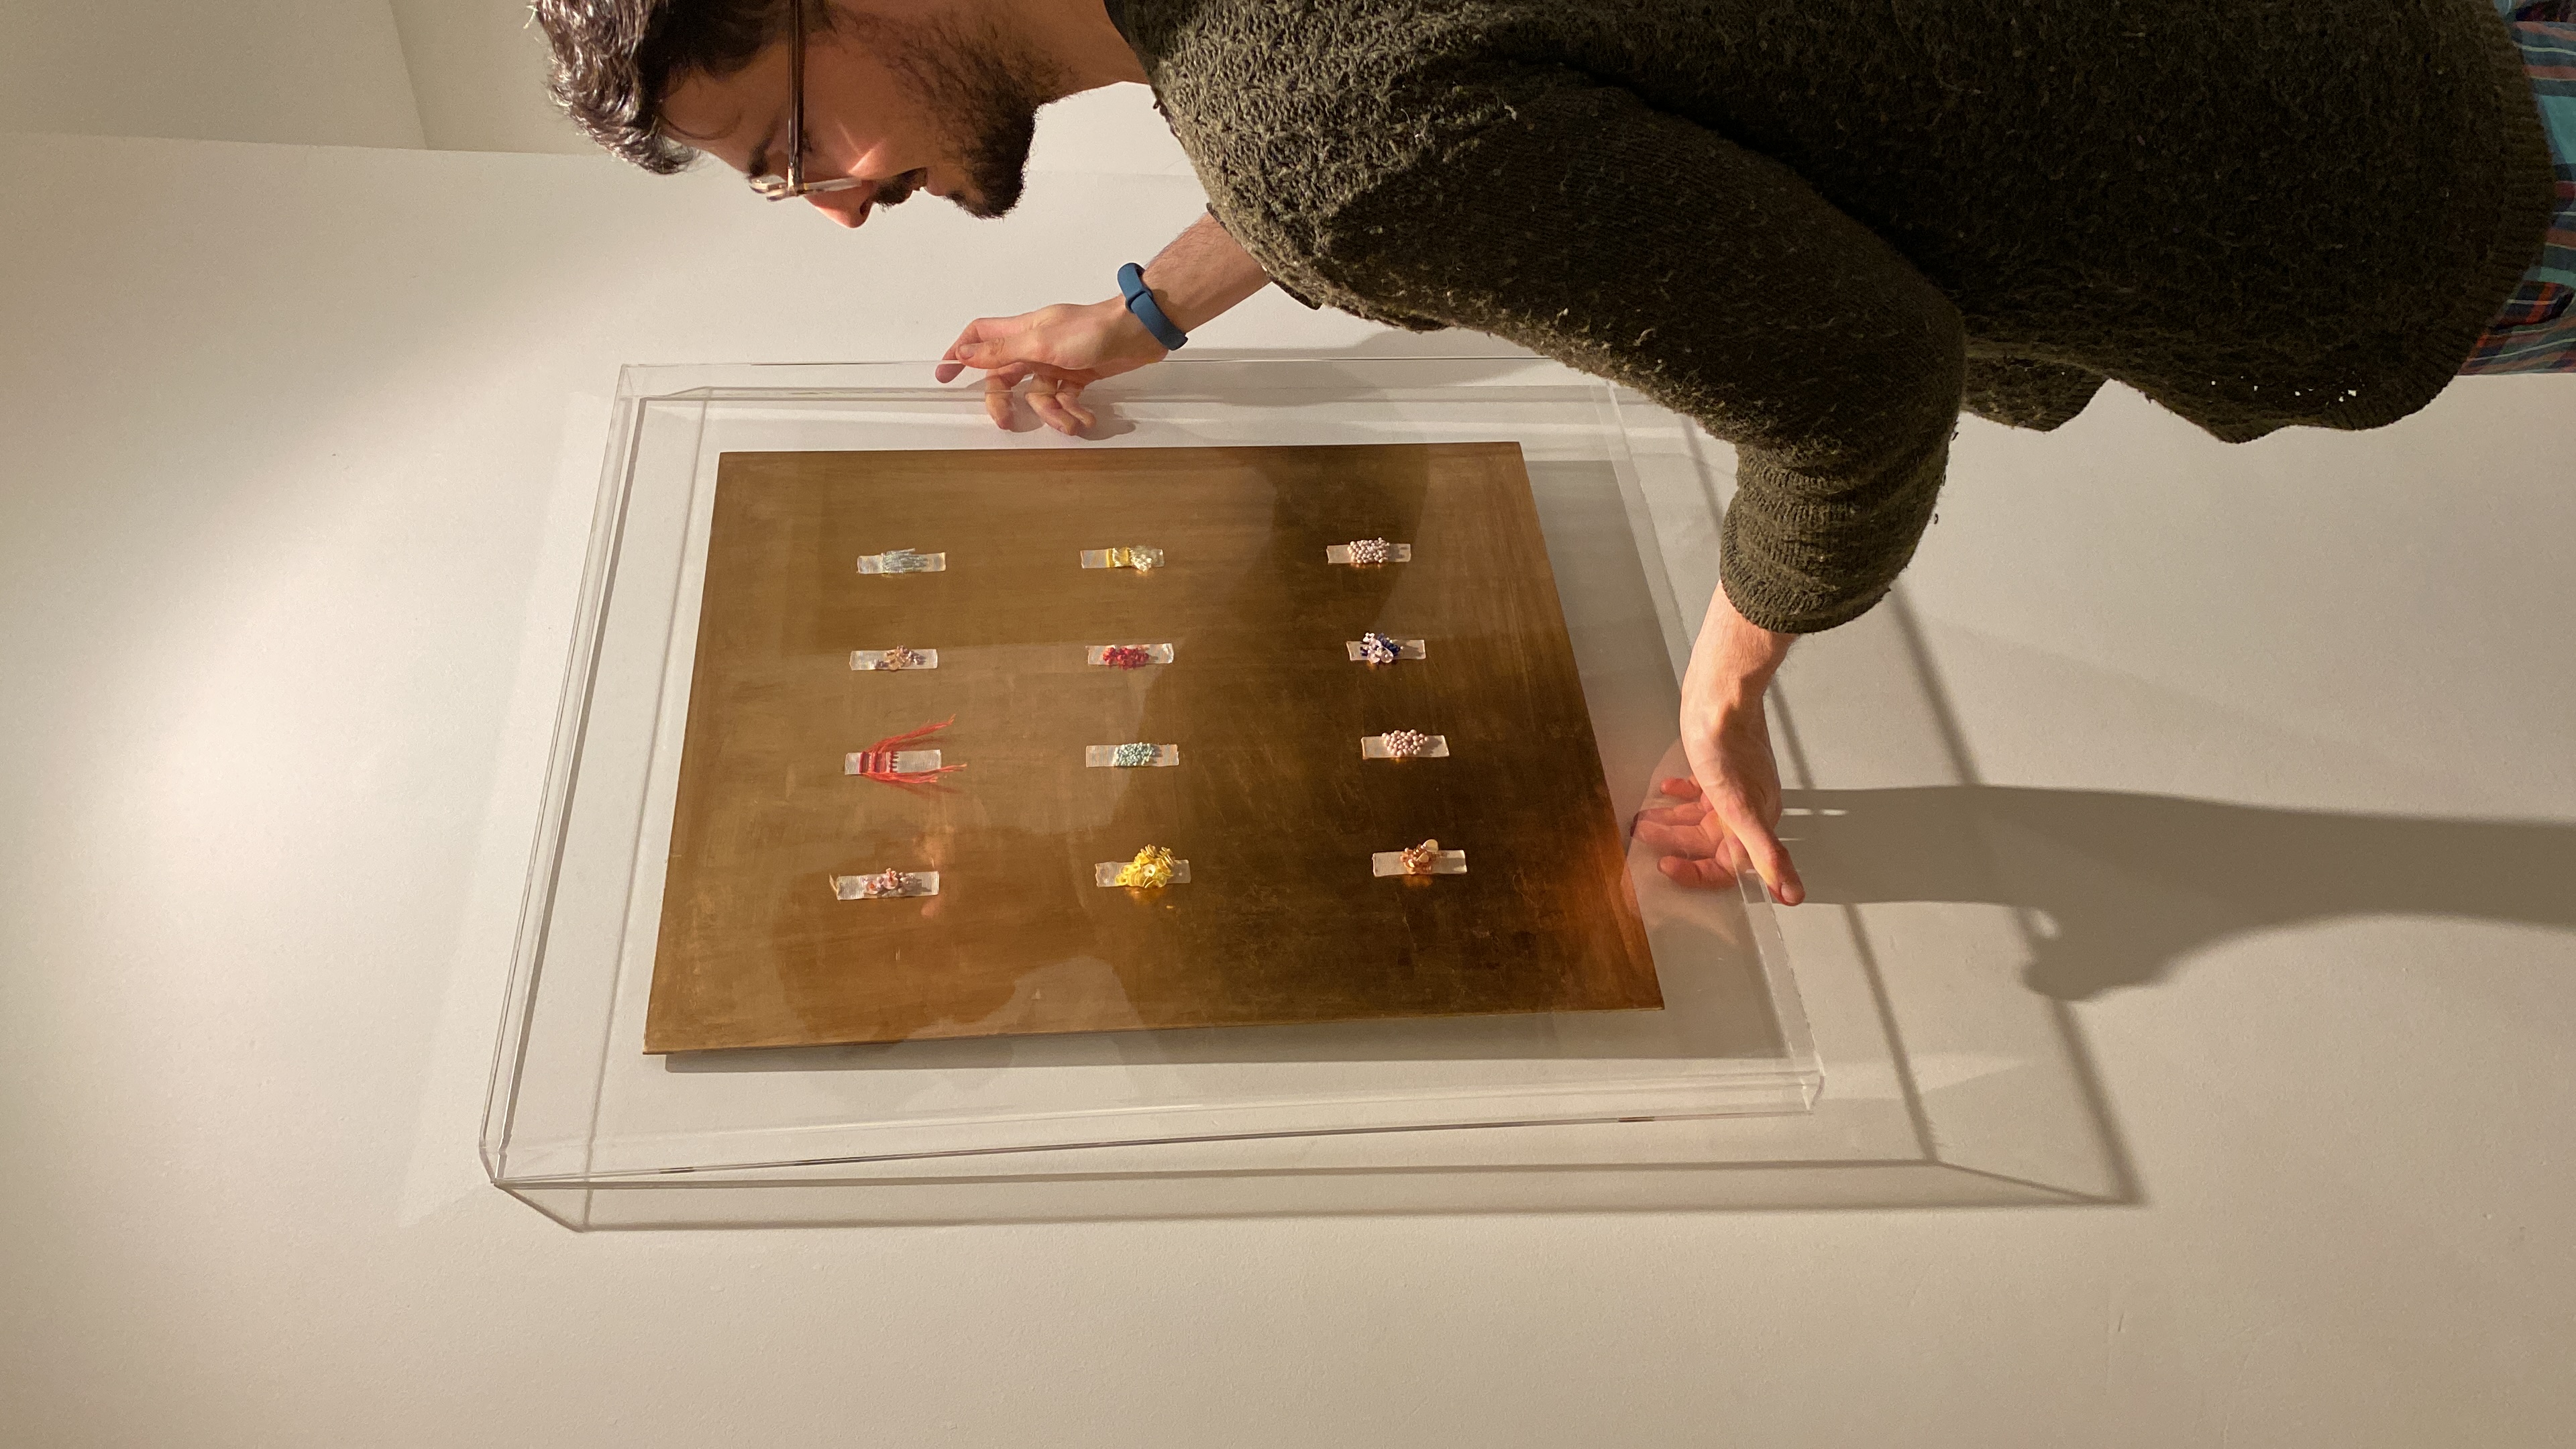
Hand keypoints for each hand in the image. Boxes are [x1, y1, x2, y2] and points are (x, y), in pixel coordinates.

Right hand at [933, 299, 1167, 434]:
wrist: (1138, 332)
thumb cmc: (1092, 330)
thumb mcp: (1042, 342)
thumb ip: (1003, 350)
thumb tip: (964, 353)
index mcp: (1021, 331)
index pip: (979, 337)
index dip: (960, 353)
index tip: (945, 375)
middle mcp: (1035, 347)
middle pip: (1005, 376)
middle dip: (1004, 401)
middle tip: (1006, 422)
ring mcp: (1056, 363)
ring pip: (1039, 395)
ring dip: (1052, 413)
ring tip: (1069, 423)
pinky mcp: (1078, 376)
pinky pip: (1065, 400)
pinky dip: (1073, 411)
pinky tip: (1086, 418)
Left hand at [1641, 588, 1805, 902]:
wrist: (1722, 694)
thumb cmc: (1727, 746)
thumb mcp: (1740, 809)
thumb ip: (1767, 855)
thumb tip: (1792, 894)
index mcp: (1756, 822)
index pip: (1729, 866)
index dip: (1699, 873)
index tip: (1667, 868)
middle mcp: (1748, 808)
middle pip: (1708, 841)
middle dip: (1675, 844)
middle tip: (1642, 838)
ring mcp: (1734, 786)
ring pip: (1699, 817)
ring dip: (1671, 822)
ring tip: (1642, 821)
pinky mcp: (1719, 764)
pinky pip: (1700, 791)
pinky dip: (1681, 795)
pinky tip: (1666, 790)